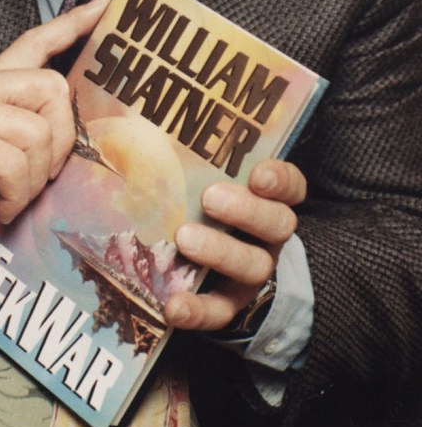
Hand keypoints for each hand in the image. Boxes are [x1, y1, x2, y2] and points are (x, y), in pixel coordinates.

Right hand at [0, 0, 107, 253]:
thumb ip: (21, 135)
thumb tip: (69, 142)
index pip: (32, 43)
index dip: (70, 26)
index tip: (102, 7)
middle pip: (52, 89)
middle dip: (62, 142)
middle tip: (43, 178)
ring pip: (36, 133)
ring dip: (33, 180)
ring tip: (12, 199)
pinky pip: (13, 162)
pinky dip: (15, 193)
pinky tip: (0, 207)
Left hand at [164, 159, 306, 330]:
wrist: (223, 269)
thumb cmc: (207, 204)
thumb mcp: (208, 179)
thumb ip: (194, 159)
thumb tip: (134, 116)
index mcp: (270, 201)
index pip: (291, 186)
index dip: (280, 180)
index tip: (258, 174)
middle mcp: (269, 236)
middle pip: (276, 224)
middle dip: (245, 211)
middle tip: (210, 198)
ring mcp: (254, 271)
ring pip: (253, 265)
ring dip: (221, 252)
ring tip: (185, 238)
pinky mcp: (233, 304)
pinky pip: (222, 311)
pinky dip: (199, 311)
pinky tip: (174, 306)